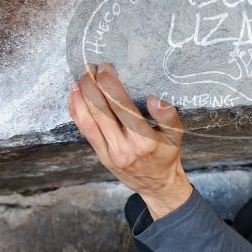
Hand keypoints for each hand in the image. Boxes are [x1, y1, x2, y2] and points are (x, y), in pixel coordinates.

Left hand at [68, 62, 192, 218]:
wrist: (157, 184)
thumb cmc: (166, 154)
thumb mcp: (177, 134)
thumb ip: (168, 115)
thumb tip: (152, 99)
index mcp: (143, 139)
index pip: (121, 105)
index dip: (109, 83)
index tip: (106, 68)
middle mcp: (124, 146)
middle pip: (100, 110)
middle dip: (91, 85)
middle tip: (89, 68)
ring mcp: (109, 152)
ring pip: (88, 120)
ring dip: (80, 97)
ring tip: (78, 79)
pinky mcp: (100, 155)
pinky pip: (84, 130)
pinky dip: (76, 111)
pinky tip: (74, 97)